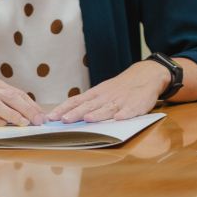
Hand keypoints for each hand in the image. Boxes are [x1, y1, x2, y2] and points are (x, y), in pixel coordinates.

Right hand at [0, 75, 45, 126]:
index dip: (31, 104)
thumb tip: (22, 109)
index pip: (16, 93)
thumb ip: (0, 97)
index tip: (41, 114)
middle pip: (10, 97)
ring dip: (13, 114)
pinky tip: (2, 125)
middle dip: (27, 109)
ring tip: (24, 123)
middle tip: (38, 121)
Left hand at [46, 59, 168, 122]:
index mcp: (96, 94)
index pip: (76, 101)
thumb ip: (87, 103)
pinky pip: (130, 110)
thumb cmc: (119, 87)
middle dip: (76, 113)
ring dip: (98, 114)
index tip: (51, 117)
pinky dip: (125, 114)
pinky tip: (119, 118)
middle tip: (64, 120)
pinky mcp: (136, 104)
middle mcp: (106, 97)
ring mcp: (121, 100)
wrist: (146, 75)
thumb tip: (66, 115)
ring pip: (108, 108)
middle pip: (89, 106)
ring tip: (88, 119)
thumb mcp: (102, 91)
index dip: (63, 109)